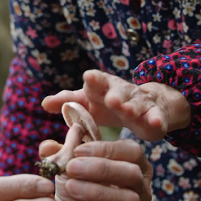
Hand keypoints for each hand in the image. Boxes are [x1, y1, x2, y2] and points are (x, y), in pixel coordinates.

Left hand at [39, 139, 152, 200]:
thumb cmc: (75, 190)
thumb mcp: (66, 169)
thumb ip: (62, 152)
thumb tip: (57, 140)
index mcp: (131, 165)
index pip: (131, 151)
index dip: (106, 148)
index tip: (78, 150)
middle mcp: (140, 187)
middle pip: (132, 173)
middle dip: (101, 168)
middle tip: (72, 168)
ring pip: (130, 199)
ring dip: (99, 192)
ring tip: (72, 188)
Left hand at [41, 70, 190, 141]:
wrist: (141, 106)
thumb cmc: (105, 103)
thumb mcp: (86, 101)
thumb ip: (66, 101)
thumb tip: (44, 103)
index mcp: (102, 87)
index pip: (96, 81)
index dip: (94, 79)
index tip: (89, 77)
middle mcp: (121, 91)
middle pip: (118, 91)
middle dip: (115, 95)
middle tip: (112, 100)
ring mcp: (139, 102)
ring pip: (137, 103)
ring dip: (133, 106)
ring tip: (129, 111)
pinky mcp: (154, 114)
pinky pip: (155, 116)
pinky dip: (156, 118)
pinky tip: (156, 123)